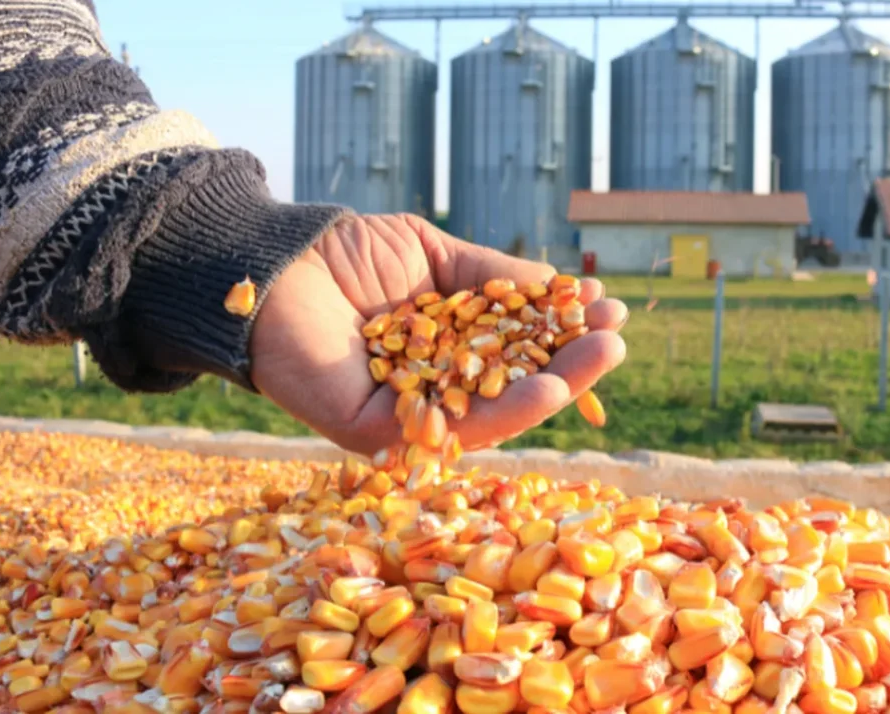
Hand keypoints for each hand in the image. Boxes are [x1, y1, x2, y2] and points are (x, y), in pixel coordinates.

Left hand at [249, 214, 627, 455]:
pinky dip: (505, 412)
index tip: (605, 308)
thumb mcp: (435, 255)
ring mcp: (407, 414)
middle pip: (513, 387)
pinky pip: (450, 428)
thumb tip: (558, 288)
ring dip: (554, 389)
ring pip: (493, 414)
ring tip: (602, 358)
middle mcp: (432, 387)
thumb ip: (491, 276)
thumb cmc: (348, 254)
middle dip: (570, 365)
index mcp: (446, 348)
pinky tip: (549, 387)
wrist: (272, 261)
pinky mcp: (378, 433)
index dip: (561, 332)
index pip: (515, 349)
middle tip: (617, 338)